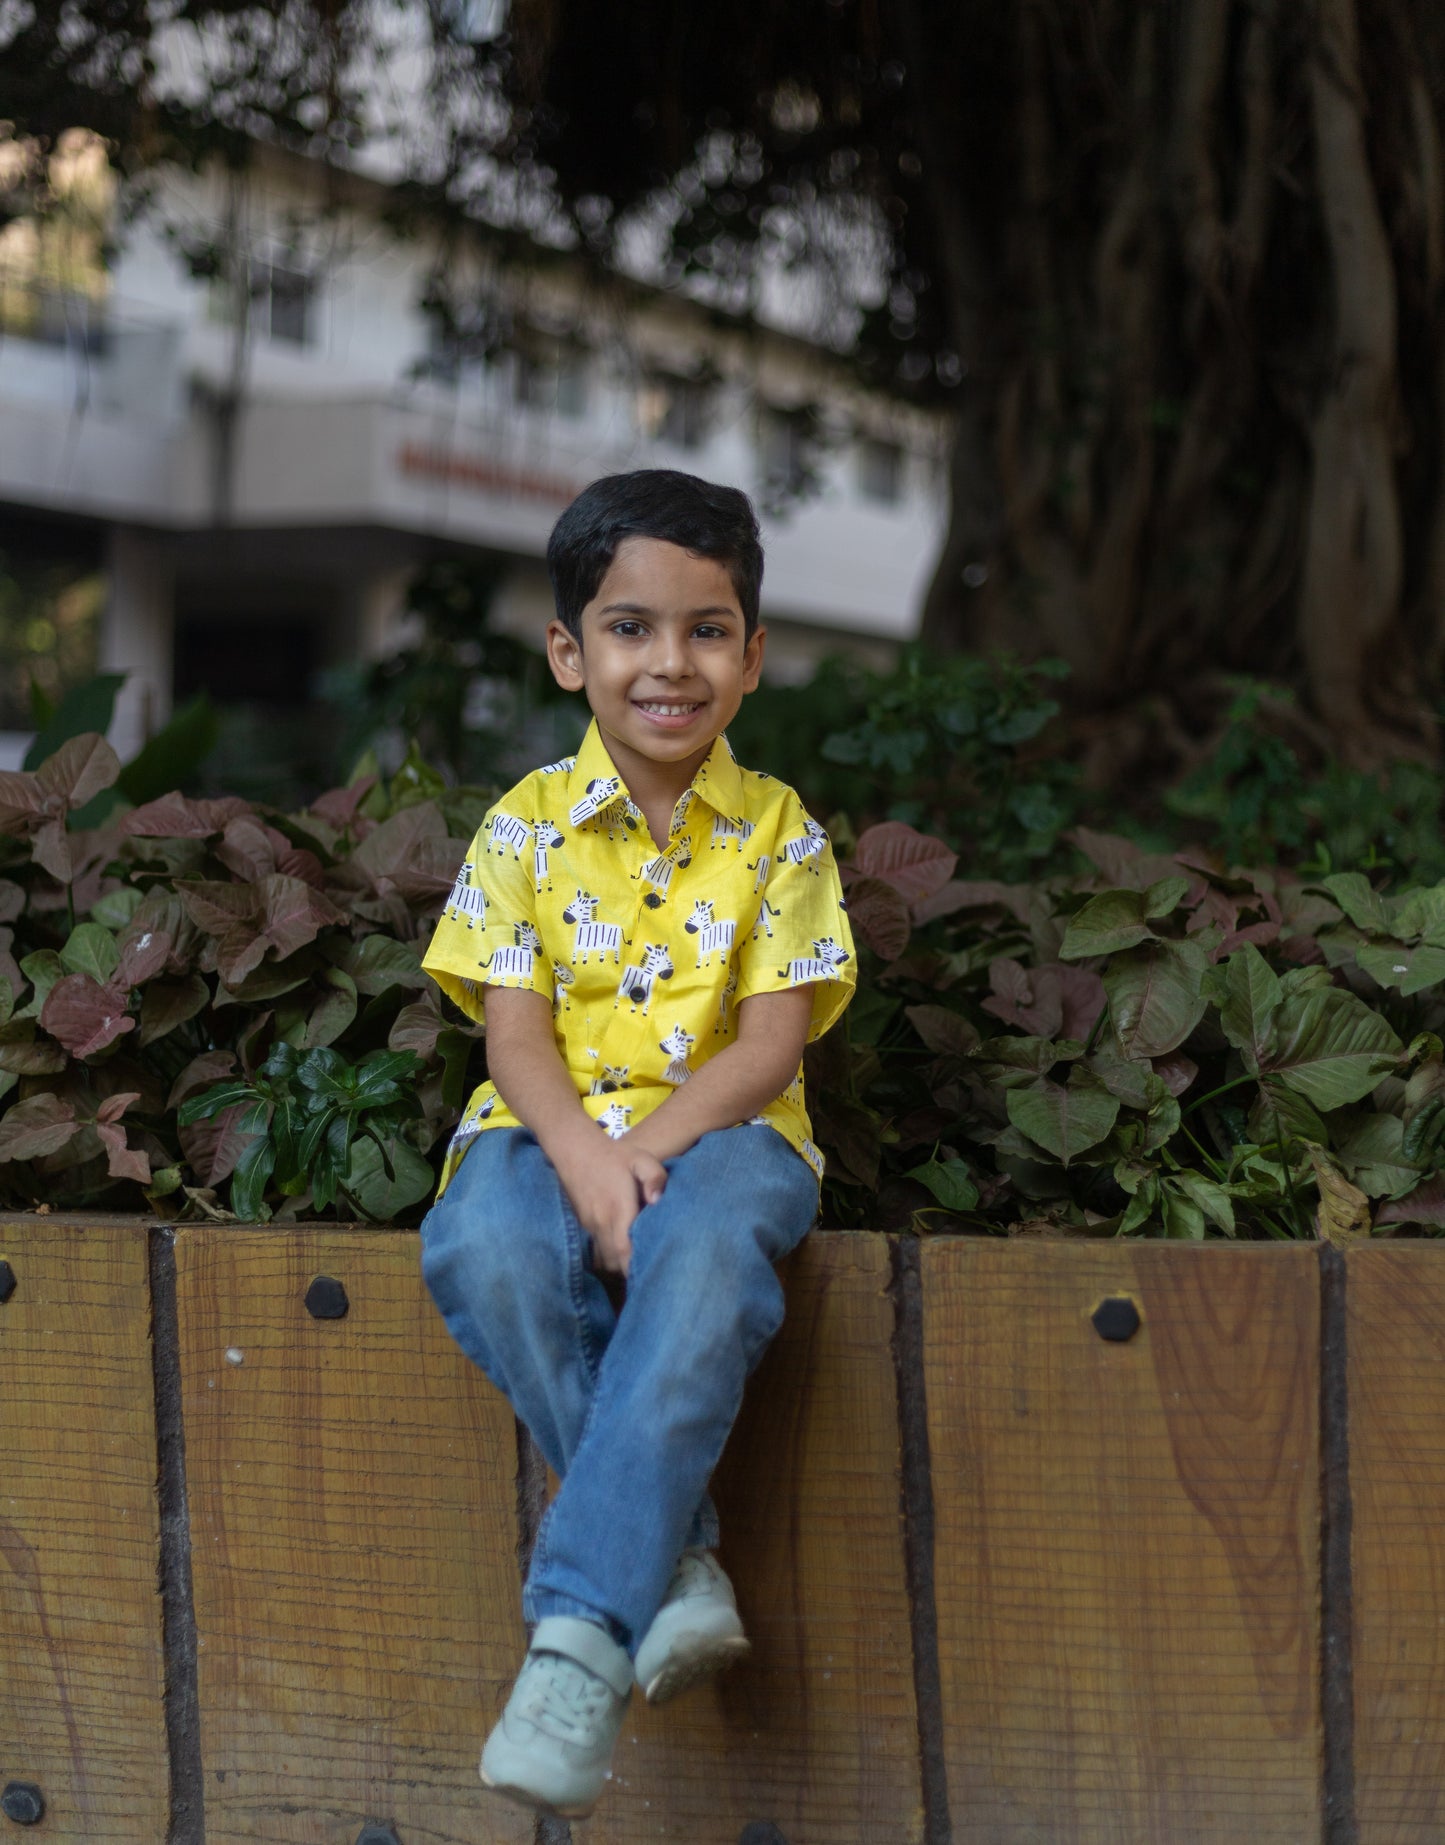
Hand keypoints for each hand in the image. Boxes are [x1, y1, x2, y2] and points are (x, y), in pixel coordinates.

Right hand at [556, 1133, 666, 1275]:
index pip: (625, 1249)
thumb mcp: (641, 1158)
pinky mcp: (582, 1227)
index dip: (635, 1267)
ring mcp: (589, 1226)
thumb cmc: (613, 1155)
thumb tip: (657, 1201)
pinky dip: (606, 1261)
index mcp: (618, 1209)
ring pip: (602, 1261)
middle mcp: (601, 1223)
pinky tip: (619, 1261)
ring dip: (616, 1269)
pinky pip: (594, 1253)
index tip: (651, 1274)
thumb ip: (655, 1177)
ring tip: (634, 1273)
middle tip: (648, 1277)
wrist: (575, 1149)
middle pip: (614, 1262)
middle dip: (628, 1274)